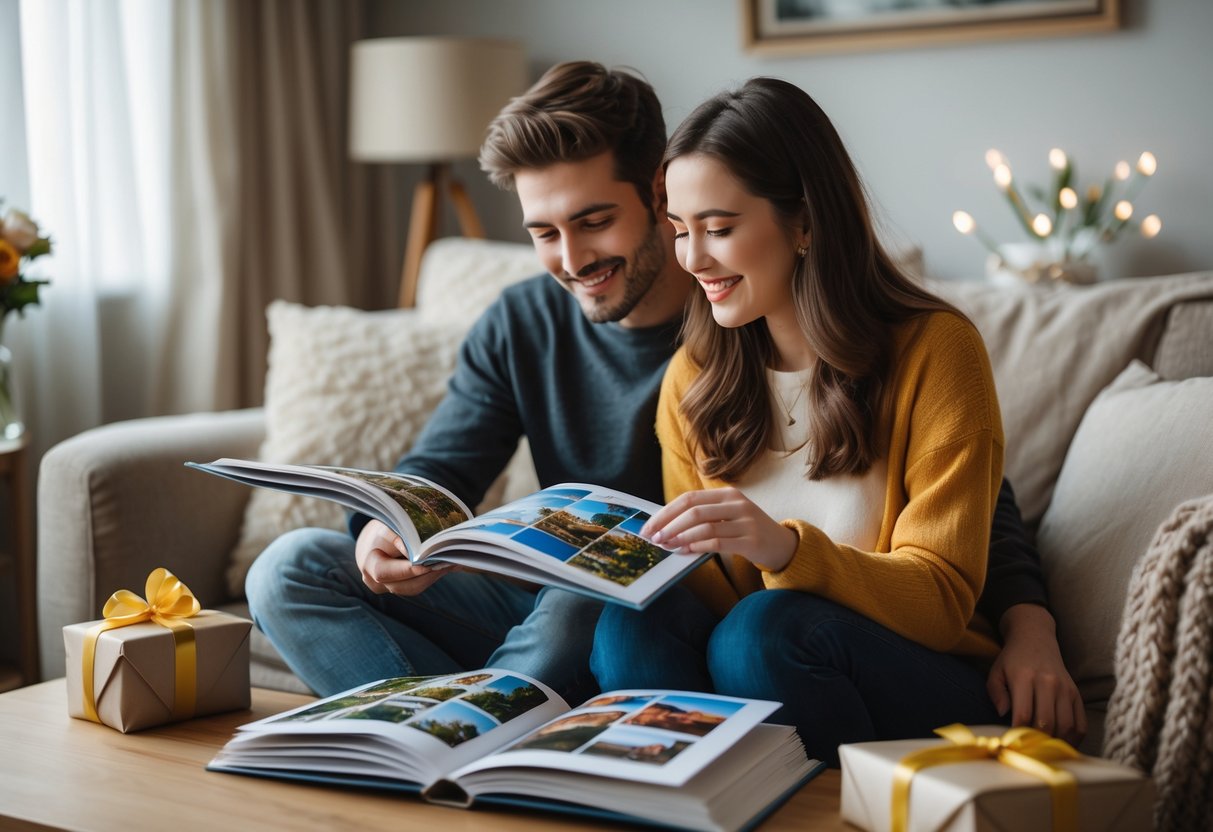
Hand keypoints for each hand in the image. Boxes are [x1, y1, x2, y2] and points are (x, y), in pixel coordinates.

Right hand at [355, 520, 447, 595]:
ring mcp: (387, 588)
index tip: (428, 564)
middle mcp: (374, 582)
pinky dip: (430, 577)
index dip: (407, 570)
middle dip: (426, 574)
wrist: (372, 541)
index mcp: (368, 566)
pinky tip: (444, 566)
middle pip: (403, 584)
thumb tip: (419, 553)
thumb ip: (400, 538)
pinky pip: (416, 586)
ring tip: (451, 563)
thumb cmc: (381, 531)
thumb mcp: (387, 528)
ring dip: (432, 577)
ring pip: (412, 588)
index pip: (385, 573)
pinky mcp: (399, 588)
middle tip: (448, 562)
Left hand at [640, 487, 797, 570]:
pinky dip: (697, 546)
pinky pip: (717, 542)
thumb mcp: (727, 516)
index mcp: (727, 494)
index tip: (650, 526)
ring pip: (704, 527)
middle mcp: (737, 504)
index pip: (689, 498)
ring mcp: (746, 521)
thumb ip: (703, 516)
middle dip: (669, 525)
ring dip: (680, 537)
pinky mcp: (751, 540)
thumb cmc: (747, 530)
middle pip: (694, 511)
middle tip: (655, 538)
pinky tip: (685, 551)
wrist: (782, 544)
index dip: (666, 512)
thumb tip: (665, 526)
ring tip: (667, 547)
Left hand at [986, 603, 1086, 745]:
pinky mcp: (1076, 693)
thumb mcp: (996, 672)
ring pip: (1066, 725)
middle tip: (1029, 751)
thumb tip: (1003, 714)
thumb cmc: (1012, 659)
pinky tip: (1062, 744)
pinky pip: (1081, 722)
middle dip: (1037, 742)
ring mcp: (1065, 688)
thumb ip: (996, 693)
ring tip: (1045, 751)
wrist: (1035, 638)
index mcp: (1024, 677)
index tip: (1012, 745)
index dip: (1018, 734)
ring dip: (1056, 743)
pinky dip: (1074, 738)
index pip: (1023, 714)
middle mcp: (1048, 682)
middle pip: (1046, 723)